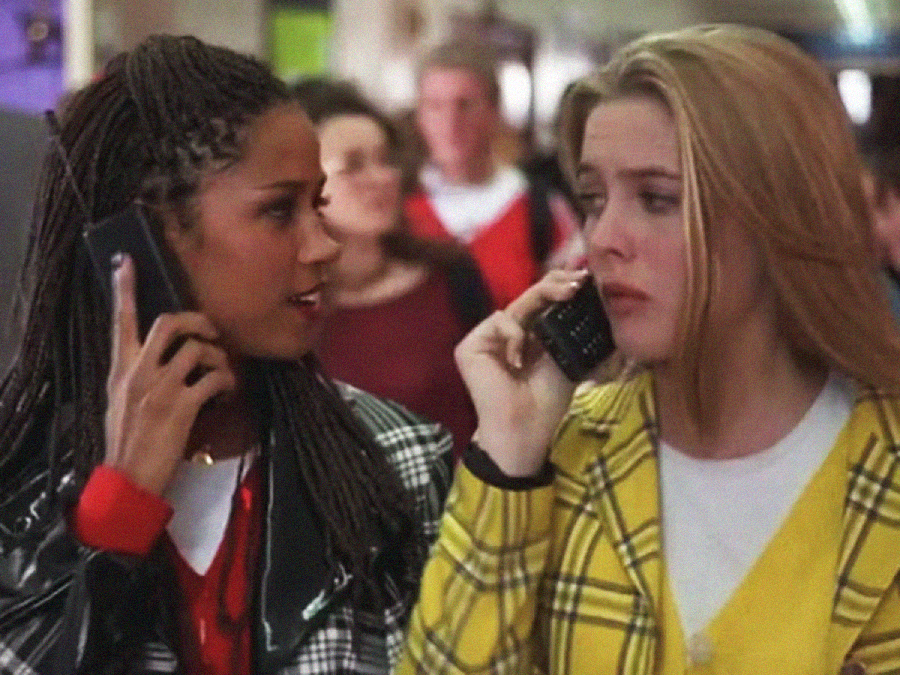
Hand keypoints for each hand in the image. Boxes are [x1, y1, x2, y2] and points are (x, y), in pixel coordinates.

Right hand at [104, 255, 236, 494]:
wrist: (128, 477)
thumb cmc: (127, 440)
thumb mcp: (120, 399)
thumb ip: (136, 374)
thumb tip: (158, 357)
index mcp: (120, 368)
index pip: (120, 320)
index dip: (124, 289)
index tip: (126, 261)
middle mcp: (138, 372)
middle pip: (169, 323)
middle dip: (197, 320)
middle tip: (211, 332)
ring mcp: (161, 388)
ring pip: (197, 349)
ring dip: (218, 358)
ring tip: (222, 374)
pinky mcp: (183, 406)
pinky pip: (214, 379)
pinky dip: (227, 383)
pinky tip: (225, 394)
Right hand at [455, 269, 590, 476]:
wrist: (525, 427)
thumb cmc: (546, 399)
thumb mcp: (566, 355)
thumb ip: (569, 326)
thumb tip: (587, 292)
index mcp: (531, 333)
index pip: (543, 300)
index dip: (561, 286)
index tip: (586, 280)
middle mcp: (509, 331)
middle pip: (530, 296)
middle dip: (555, 284)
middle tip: (577, 282)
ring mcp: (489, 337)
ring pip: (517, 304)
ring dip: (542, 300)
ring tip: (561, 308)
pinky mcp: (471, 345)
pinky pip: (498, 322)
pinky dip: (514, 336)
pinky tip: (518, 361)